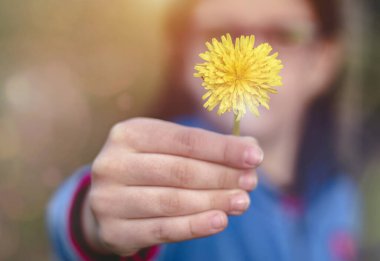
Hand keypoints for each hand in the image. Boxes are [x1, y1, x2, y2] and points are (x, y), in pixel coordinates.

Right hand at [83, 118, 262, 255]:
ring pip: (173, 201)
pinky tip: (219, 221)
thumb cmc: (148, 167)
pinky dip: (195, 226)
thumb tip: (251, 148)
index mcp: (129, 134)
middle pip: (180, 170)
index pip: (185, 140)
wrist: (108, 200)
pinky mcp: (113, 230)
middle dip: (222, 176)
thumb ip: (205, 146)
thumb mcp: (167, 148)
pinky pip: (162, 229)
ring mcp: (108, 199)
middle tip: (251, 181)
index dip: (223, 148)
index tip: (255, 156)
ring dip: (214, 201)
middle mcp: (112, 163)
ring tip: (241, 201)